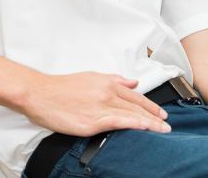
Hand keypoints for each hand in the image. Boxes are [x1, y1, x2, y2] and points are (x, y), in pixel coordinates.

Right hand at [20, 72, 170, 136]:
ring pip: (131, 115)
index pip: (135, 96)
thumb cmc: (62, 87)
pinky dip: (134, 124)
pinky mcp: (92, 122)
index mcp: (108, 83)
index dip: (150, 105)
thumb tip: (132, 83)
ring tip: (162, 130)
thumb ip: (114, 80)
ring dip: (150, 123)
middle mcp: (108, 94)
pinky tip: (145, 128)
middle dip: (154, 115)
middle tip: (167, 124)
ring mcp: (101, 107)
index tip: (161, 113)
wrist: (40, 93)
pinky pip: (119, 123)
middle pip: (137, 106)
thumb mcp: (92, 77)